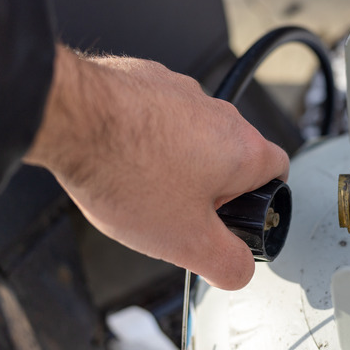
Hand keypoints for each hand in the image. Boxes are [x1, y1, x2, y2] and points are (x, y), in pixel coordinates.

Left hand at [23, 45, 288, 289]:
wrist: (71, 117)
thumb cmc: (125, 168)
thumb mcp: (185, 241)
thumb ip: (226, 263)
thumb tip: (240, 270)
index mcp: (243, 150)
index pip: (278, 172)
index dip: (261, 201)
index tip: (238, 215)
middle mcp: (220, 114)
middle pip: (232, 155)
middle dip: (212, 185)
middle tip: (181, 210)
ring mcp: (183, 91)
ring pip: (194, 134)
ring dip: (178, 160)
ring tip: (142, 184)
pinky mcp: (149, 79)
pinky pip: (159, 113)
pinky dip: (147, 135)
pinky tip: (121, 156)